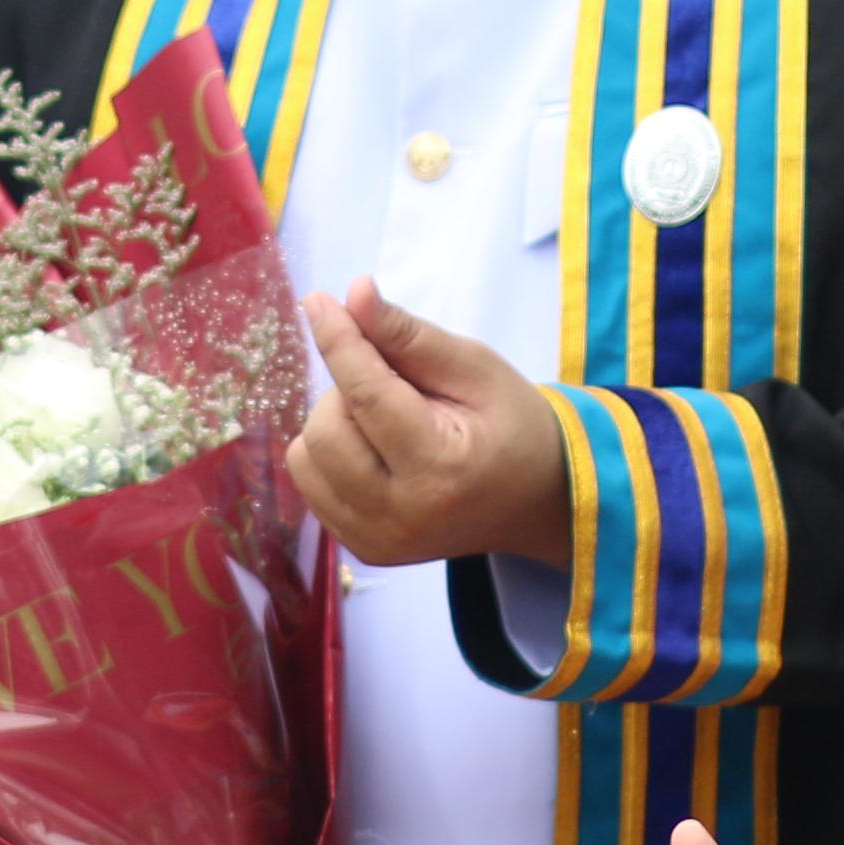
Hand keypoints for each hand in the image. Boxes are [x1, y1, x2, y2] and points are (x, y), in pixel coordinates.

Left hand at [286, 279, 571, 567]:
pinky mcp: (364, 550)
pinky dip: (328, 453)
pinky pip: (310, 484)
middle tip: (394, 384)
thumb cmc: (513, 425)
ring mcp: (378, 540)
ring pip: (306, 457)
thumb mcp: (475, 369)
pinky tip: (372, 448)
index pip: (367, 398)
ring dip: (333, 421)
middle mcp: (401, 516)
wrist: (537, 500)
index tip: (317, 300)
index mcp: (440, 470)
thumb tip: (353, 294)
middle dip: (346, 389)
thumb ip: (409, 335)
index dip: (338, 342)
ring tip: (385, 419)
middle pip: (326, 429)